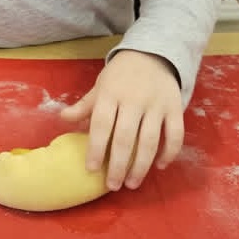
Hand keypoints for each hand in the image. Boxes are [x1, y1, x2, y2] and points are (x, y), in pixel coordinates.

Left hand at [60, 50, 183, 191]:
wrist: (153, 53)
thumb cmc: (121, 75)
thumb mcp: (100, 86)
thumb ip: (85, 106)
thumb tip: (62, 118)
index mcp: (111, 94)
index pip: (101, 125)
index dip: (96, 149)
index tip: (92, 169)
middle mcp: (134, 100)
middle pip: (125, 138)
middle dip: (118, 165)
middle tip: (113, 185)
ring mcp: (156, 105)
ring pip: (150, 141)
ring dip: (141, 166)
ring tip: (132, 183)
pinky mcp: (175, 108)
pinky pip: (175, 134)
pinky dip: (169, 152)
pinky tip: (159, 166)